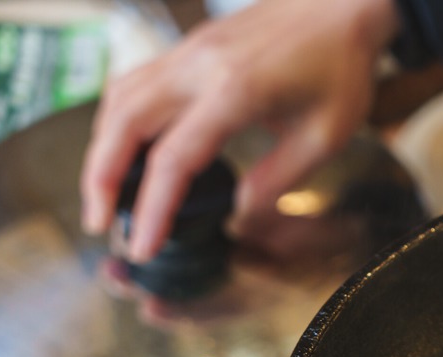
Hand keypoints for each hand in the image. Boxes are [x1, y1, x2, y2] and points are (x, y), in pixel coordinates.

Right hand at [79, 0, 398, 261]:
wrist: (343, 4)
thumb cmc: (340, 65)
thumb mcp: (324, 136)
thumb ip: (277, 179)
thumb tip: (238, 212)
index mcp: (233, 92)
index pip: (173, 160)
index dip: (153, 210)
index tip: (142, 246)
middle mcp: (198, 67)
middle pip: (123, 123)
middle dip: (101, 178)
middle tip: (99, 221)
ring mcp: (189, 51)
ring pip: (120, 97)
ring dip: (103, 147)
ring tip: (106, 191)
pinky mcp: (191, 46)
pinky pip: (136, 81)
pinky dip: (120, 119)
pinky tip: (128, 146)